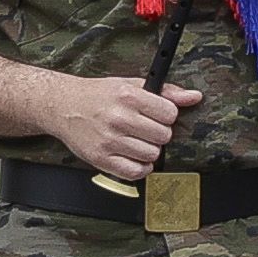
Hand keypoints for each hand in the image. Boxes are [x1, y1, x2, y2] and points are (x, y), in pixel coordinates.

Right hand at [55, 77, 195, 180]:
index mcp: (128, 96)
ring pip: (152, 155)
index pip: (169, 113)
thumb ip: (166, 92)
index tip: (157, 115)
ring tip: (137, 141)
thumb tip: (194, 97)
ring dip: (149, 151)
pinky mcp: (101, 159)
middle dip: (158, 133)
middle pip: (163, 136)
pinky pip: (135, 172)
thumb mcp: (131, 84)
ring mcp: (109, 140)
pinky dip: (140, 167)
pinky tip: (134, 156)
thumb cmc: (98, 95)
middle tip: (145, 128)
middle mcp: (119, 118)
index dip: (166, 116)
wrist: (63, 106)